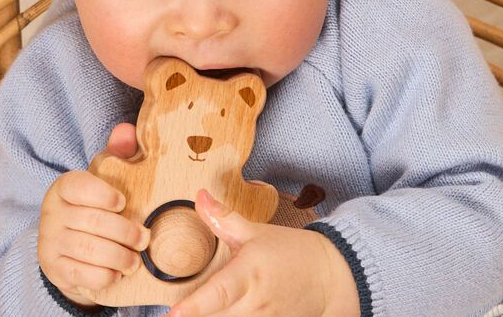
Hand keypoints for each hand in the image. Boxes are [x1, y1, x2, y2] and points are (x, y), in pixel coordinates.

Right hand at [37, 123, 147, 306]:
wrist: (69, 248)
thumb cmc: (94, 206)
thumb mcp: (105, 178)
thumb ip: (118, 153)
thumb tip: (127, 130)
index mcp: (64, 187)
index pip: (79, 186)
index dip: (103, 194)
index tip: (122, 201)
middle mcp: (52, 214)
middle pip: (91, 222)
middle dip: (124, 231)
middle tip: (144, 238)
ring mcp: (51, 243)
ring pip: (89, 250)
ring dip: (119, 256)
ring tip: (136, 259)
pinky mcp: (55, 269)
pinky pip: (83, 275)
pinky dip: (105, 275)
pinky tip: (118, 272)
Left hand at [169, 190, 359, 316]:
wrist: (329, 277)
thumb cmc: (289, 252)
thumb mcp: (255, 231)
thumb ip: (223, 218)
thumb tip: (200, 196)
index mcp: (249, 273)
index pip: (219, 293)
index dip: (195, 306)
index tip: (173, 314)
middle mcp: (255, 303)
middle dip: (196, 315)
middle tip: (173, 313)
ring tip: (196, 312)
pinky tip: (225, 314)